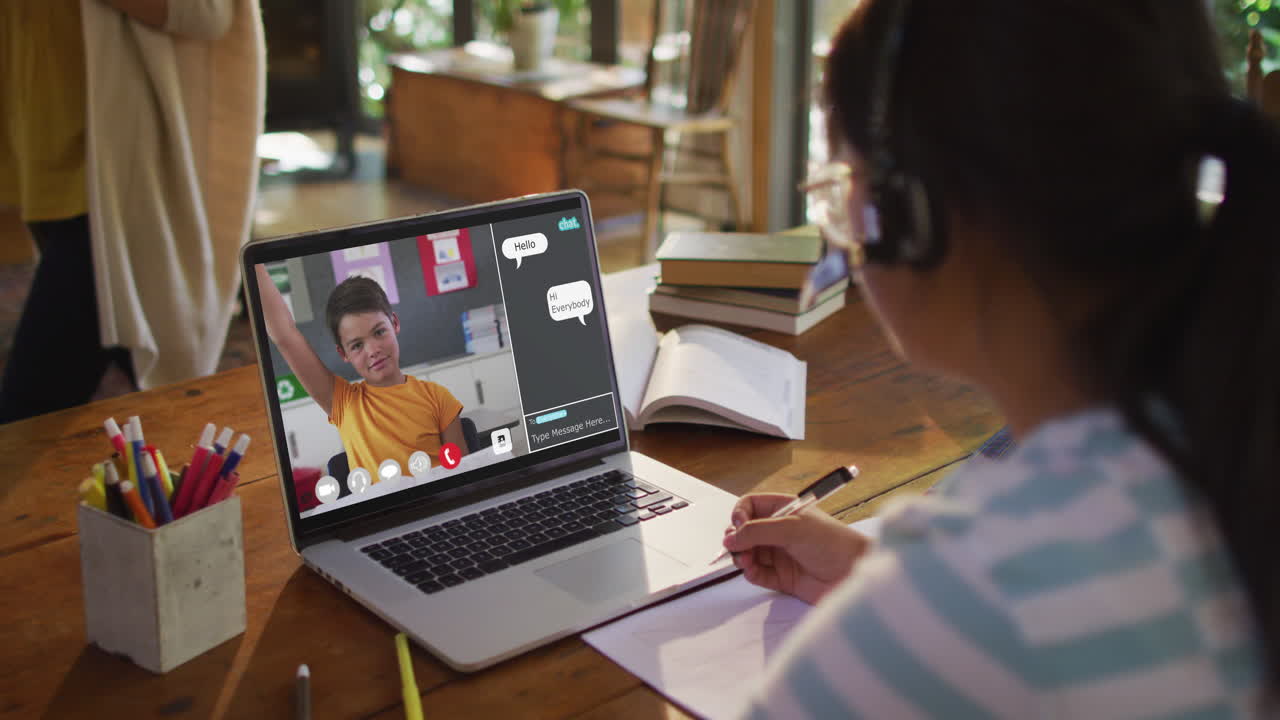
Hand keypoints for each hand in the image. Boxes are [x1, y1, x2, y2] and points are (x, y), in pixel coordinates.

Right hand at [721, 493, 872, 604]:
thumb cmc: (834, 543)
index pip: (750, 506)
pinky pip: (757, 573)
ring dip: (741, 557)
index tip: (738, 526)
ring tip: (746, 561)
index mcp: (784, 510)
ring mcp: (780, 554)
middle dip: (737, 539)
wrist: (853, 574)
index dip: (740, 515)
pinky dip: (750, 573)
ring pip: (747, 553)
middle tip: (737, 547)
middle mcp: (779, 531)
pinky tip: (752, 571)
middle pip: (744, 531)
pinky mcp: (781, 577)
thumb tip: (731, 537)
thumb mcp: (793, 529)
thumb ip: (758, 531)